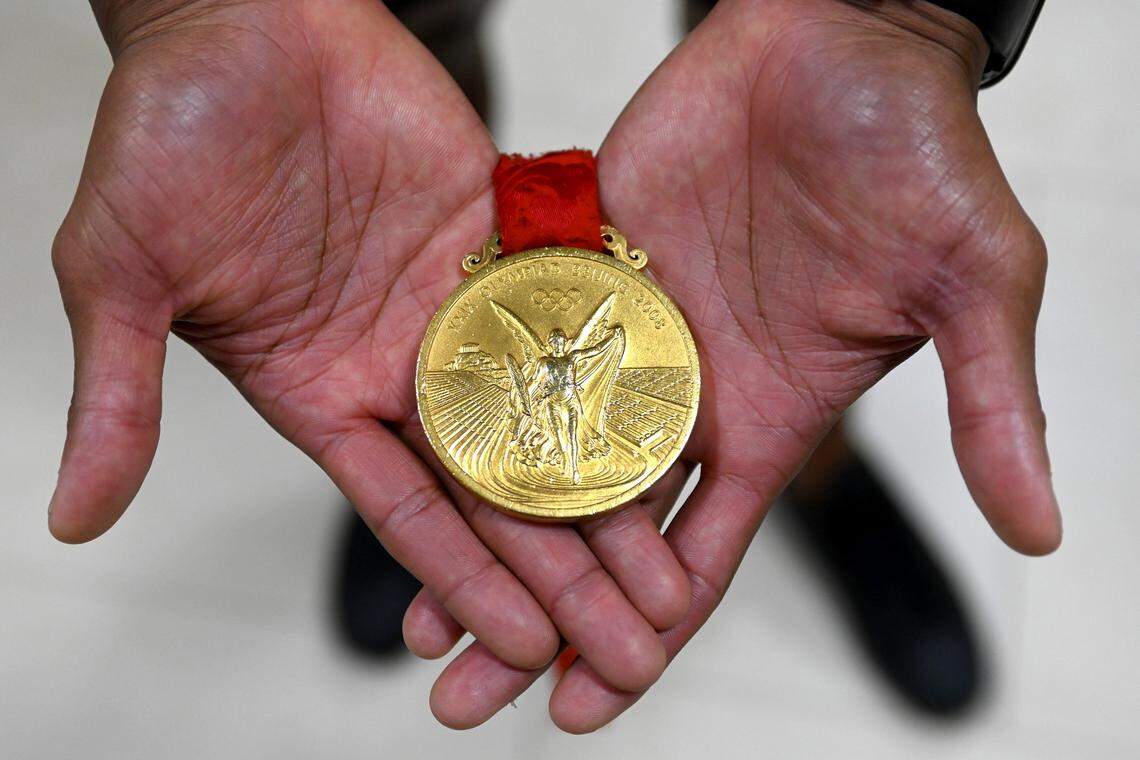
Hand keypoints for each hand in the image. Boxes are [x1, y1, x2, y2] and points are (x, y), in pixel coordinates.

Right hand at [51, 0, 689, 707]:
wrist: (239, 20)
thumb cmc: (165, 135)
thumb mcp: (120, 274)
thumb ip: (118, 396)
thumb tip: (70, 519)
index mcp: (322, 392)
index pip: (410, 513)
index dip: (470, 584)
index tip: (531, 651)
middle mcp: (403, 362)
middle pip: (501, 489)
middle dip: (564, 573)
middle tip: (631, 650)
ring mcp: (460, 302)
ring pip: (553, 414)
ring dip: (614, 494)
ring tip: (674, 572)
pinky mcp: (502, 237)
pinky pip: (572, 309)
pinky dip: (623, 363)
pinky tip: (683, 424)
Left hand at [410, 0, 1061, 730]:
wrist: (842, 36)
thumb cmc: (918, 151)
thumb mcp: (973, 282)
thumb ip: (991, 404)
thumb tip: (1042, 533)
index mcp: (767, 417)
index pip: (694, 560)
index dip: (639, 641)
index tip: (579, 711)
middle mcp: (683, 389)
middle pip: (594, 533)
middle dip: (534, 618)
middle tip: (458, 697)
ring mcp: (622, 327)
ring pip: (534, 450)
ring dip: (476, 529)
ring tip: (411, 616)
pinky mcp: (577, 257)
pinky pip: (509, 338)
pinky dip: (462, 398)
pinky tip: (401, 453)